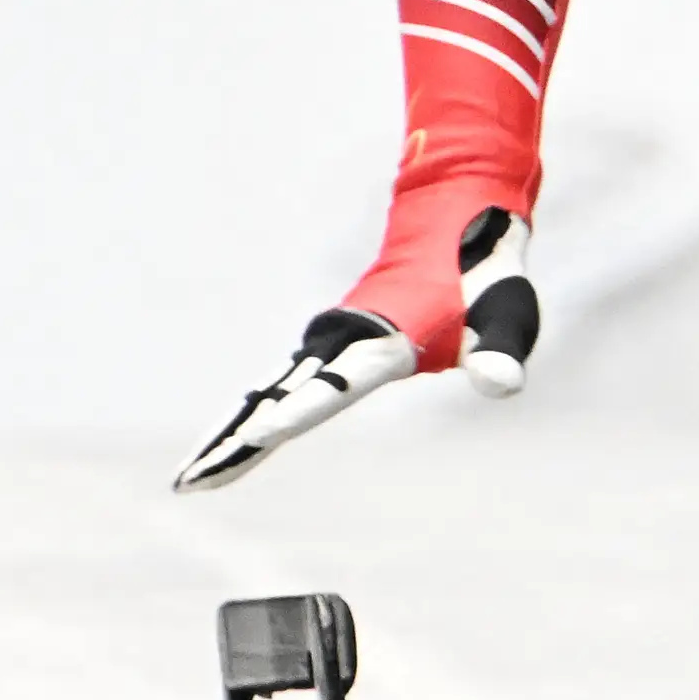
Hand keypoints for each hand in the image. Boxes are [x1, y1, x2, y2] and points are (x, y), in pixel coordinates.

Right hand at [173, 204, 536, 491]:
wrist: (452, 218)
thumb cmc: (484, 274)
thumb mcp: (507, 313)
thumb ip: (501, 351)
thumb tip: (502, 385)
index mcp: (388, 339)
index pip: (339, 383)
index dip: (301, 410)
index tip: (260, 434)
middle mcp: (349, 339)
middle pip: (281, 395)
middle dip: (236, 439)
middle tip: (191, 481)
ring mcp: (333, 341)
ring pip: (269, 392)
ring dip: (230, 432)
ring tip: (191, 477)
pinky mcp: (330, 345)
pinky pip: (280, 386)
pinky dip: (249, 415)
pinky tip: (229, 441)